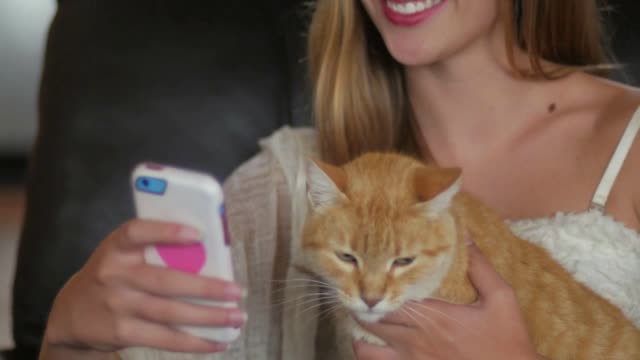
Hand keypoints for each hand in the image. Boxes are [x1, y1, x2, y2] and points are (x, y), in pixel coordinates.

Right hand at [43, 220, 245, 354]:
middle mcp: (114, 274)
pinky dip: (195, 342)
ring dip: (209, 317)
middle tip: (237, 291)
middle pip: (166, 281)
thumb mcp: (124, 254)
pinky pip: (165, 338)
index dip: (167, 231)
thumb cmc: (115, 274)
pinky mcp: (122, 332)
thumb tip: (211, 255)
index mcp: (117, 247)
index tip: (198, 234)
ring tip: (237, 317)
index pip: (137, 232)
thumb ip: (156, 250)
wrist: (72, 313)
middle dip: (207, 288)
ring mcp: (117, 305)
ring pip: (170, 312)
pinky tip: (218, 341)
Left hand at [353, 241, 539, 359]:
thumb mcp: (501, 298)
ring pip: (366, 349)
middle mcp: (415, 339)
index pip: (391, 294)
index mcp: (433, 315)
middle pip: (373, 318)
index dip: (377, 282)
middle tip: (363, 292)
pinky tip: (371, 346)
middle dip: (364, 304)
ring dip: (360, 333)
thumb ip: (480, 267)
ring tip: (364, 320)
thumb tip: (464, 234)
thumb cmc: (508, 340)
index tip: (374, 270)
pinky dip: (367, 355)